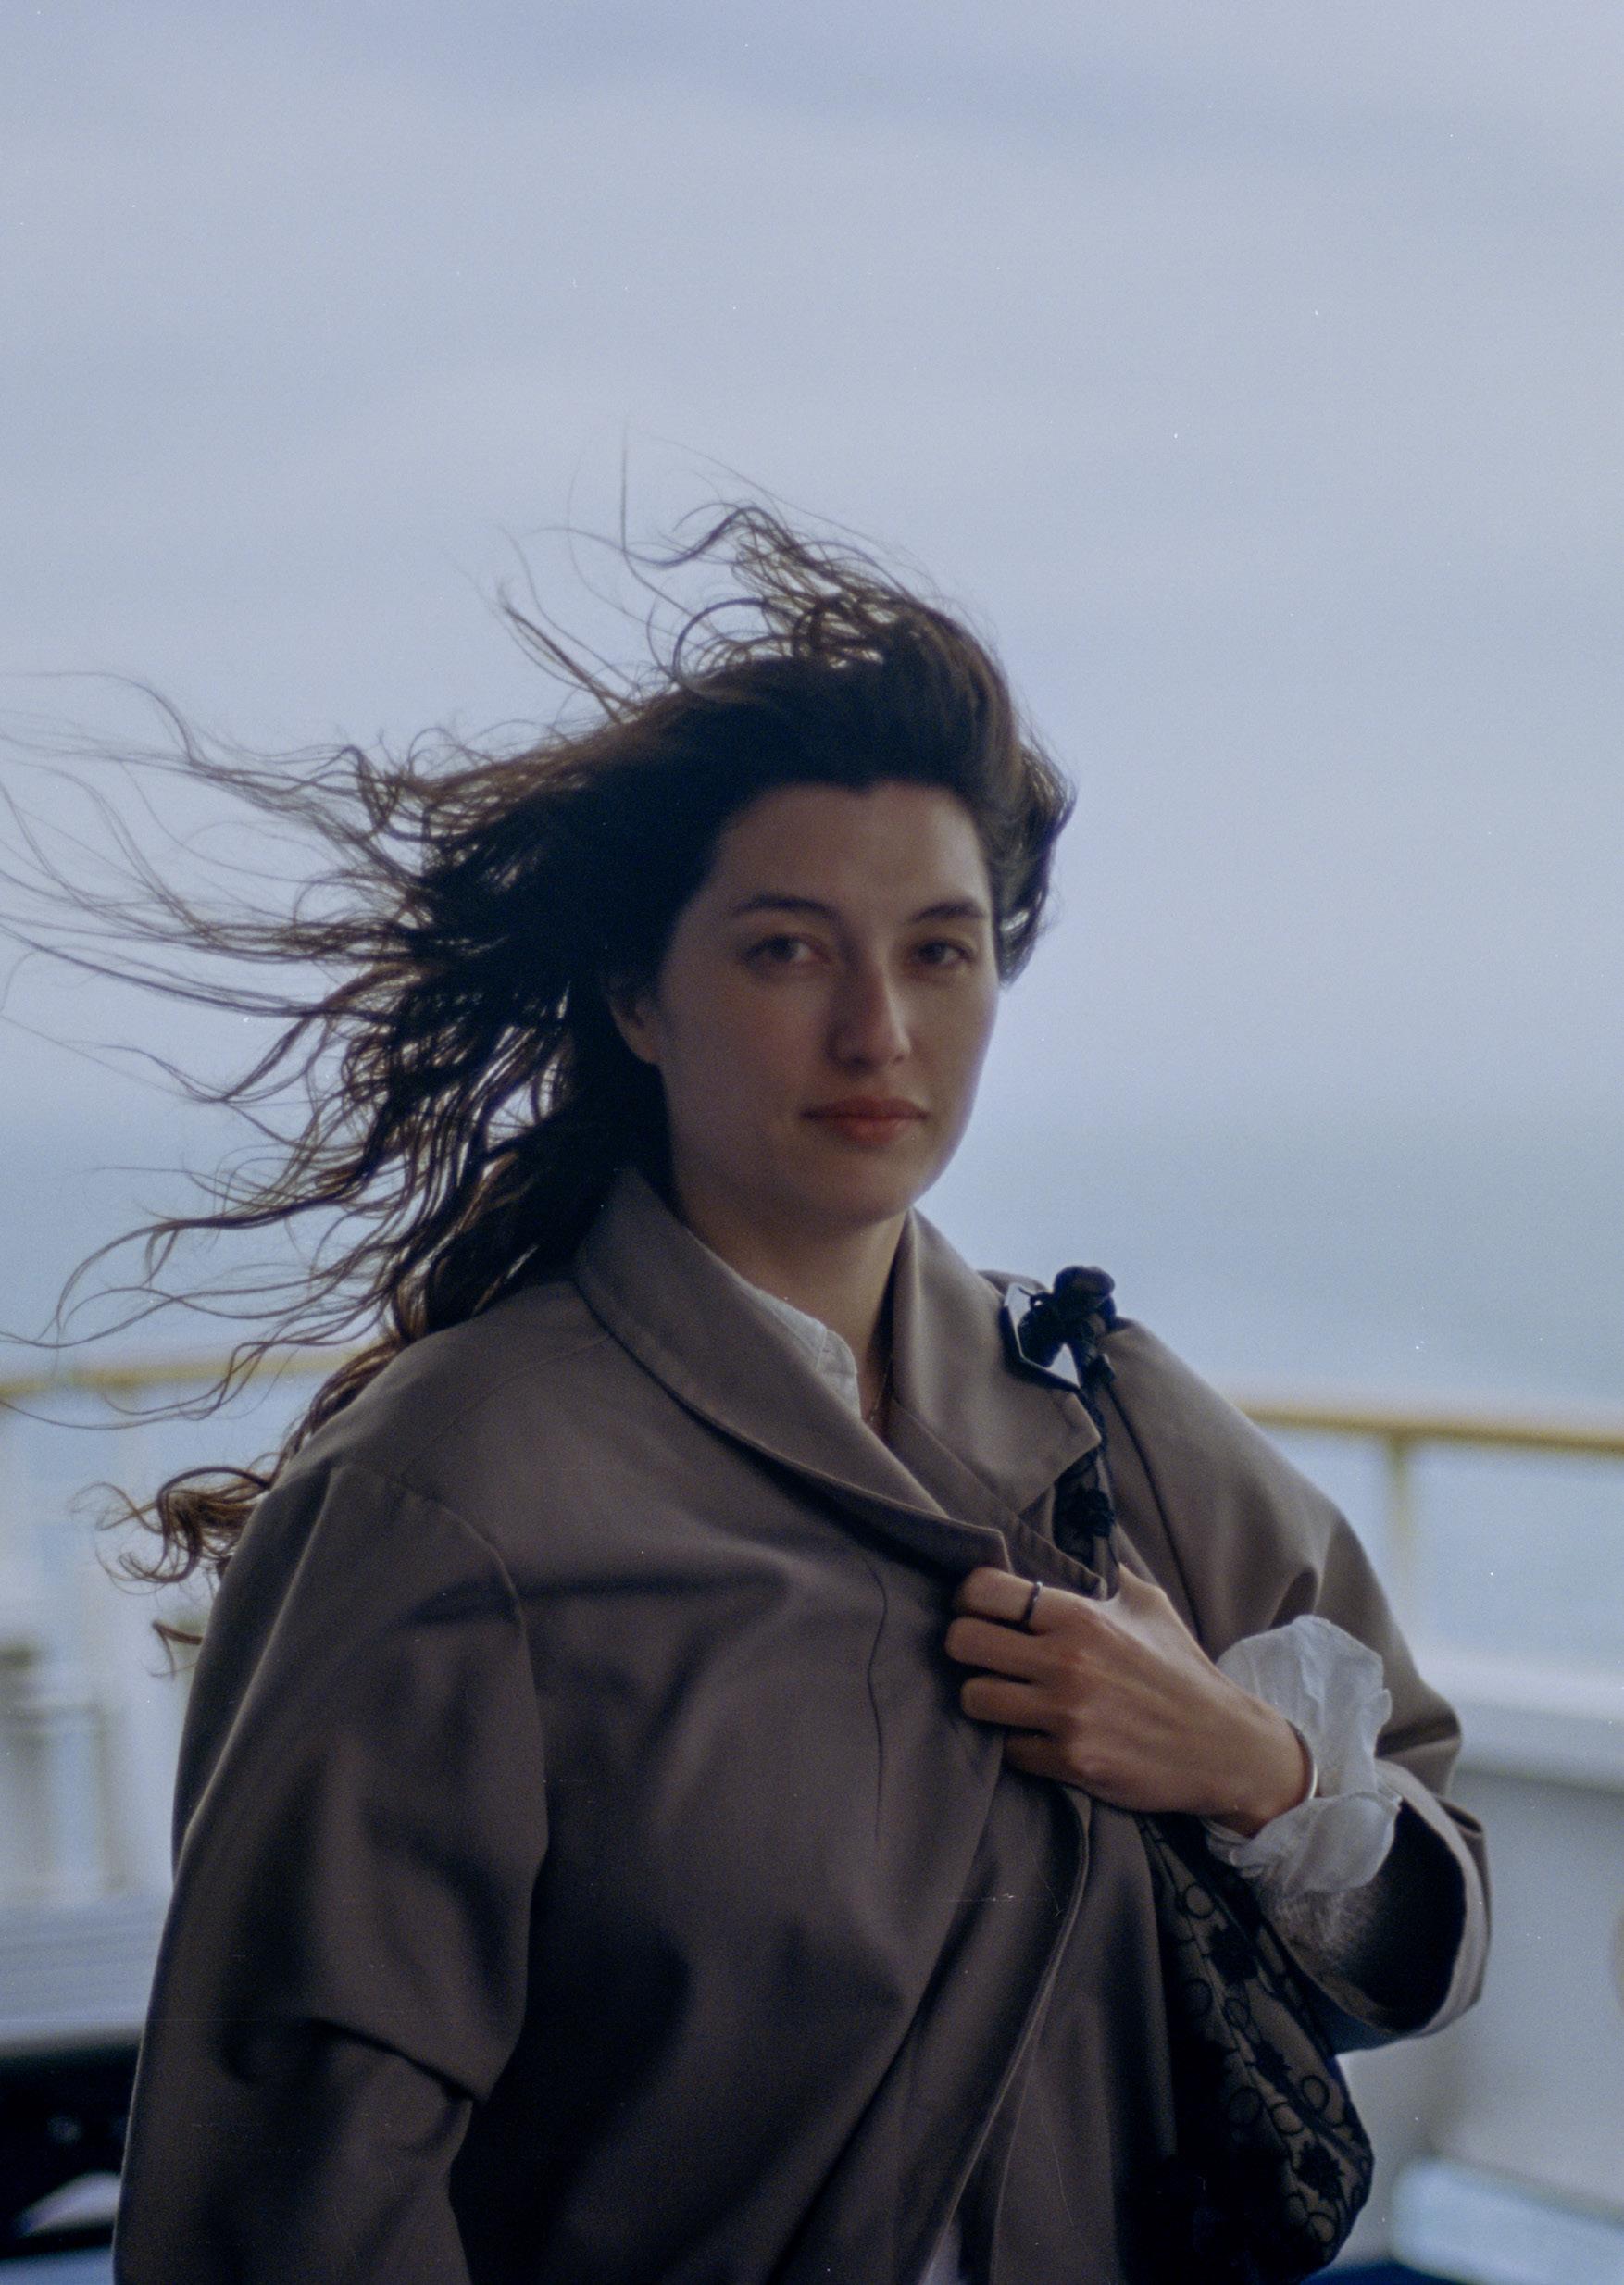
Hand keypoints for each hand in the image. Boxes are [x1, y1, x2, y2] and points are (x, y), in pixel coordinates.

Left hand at [944, 1567, 1311, 1831]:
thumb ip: (1110, 1579)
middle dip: (963, 1647)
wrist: (1223, 1745)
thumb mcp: (1151, 1607)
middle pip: (962, 1642)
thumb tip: (1089, 1554)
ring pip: (974, 1698)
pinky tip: (1039, 1735)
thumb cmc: (1182, 1671)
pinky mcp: (1070, 1761)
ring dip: (984, 1698)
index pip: (985, 1590)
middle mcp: (1067, 1661)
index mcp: (1080, 1616)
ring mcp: (1066, 1714)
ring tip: (1005, 1697)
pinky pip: (1009, 1749)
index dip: (968, 1598)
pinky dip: (1018, 1743)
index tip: (977, 1610)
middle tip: (982, 1656)